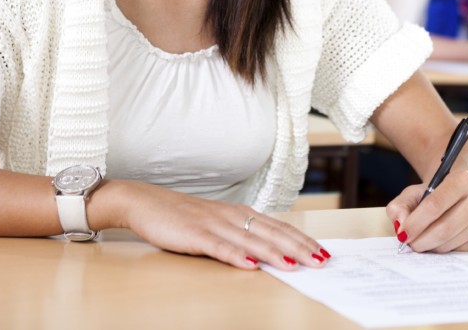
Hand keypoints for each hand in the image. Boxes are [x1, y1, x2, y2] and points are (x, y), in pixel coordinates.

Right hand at [114, 181, 330, 269]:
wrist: (145, 202)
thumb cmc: (182, 216)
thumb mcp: (217, 222)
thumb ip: (240, 233)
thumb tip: (266, 250)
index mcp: (239, 213)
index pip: (278, 227)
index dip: (301, 239)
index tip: (322, 252)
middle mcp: (231, 216)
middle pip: (272, 232)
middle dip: (299, 248)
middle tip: (321, 261)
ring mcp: (213, 224)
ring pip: (251, 240)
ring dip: (275, 253)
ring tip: (296, 265)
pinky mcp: (195, 235)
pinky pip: (219, 247)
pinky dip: (236, 256)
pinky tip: (251, 265)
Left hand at [385, 170, 467, 252]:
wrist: (461, 195)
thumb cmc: (436, 194)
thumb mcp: (415, 193)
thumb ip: (400, 206)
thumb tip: (400, 224)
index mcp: (463, 179)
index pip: (435, 205)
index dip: (416, 222)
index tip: (402, 233)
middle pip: (445, 228)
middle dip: (421, 239)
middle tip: (408, 243)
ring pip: (451, 242)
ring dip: (430, 246)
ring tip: (421, 240)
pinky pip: (459, 251)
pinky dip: (443, 250)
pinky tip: (438, 240)